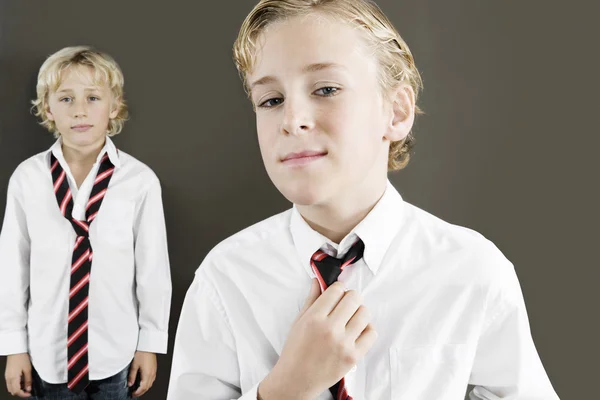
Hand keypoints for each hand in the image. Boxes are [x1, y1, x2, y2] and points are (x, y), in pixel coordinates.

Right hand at [4, 353, 31, 397]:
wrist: (16, 350)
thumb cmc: (22, 358)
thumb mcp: (28, 369)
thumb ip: (28, 380)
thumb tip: (28, 389)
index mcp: (13, 378)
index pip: (17, 391)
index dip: (23, 394)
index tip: (29, 394)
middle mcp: (8, 378)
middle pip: (13, 391)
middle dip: (20, 393)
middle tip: (28, 391)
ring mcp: (7, 376)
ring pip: (10, 388)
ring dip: (17, 389)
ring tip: (25, 385)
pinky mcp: (7, 374)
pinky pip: (9, 383)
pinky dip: (15, 385)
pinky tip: (21, 381)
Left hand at [128, 351, 156, 396]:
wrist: (148, 345)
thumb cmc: (142, 353)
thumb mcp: (134, 365)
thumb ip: (132, 376)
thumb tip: (130, 383)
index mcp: (147, 374)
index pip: (143, 387)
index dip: (137, 393)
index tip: (133, 394)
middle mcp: (152, 373)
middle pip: (147, 387)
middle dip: (141, 392)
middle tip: (135, 394)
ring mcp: (154, 371)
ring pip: (150, 383)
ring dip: (145, 388)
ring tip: (139, 389)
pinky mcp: (154, 368)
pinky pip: (152, 379)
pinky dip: (148, 383)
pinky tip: (144, 381)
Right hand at [258, 279, 376, 399]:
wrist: (296, 379)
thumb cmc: (295, 350)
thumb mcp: (299, 321)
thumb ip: (311, 299)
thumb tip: (318, 281)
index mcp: (314, 318)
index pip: (336, 289)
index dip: (338, 288)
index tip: (337, 293)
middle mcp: (330, 329)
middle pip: (354, 298)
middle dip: (350, 297)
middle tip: (346, 304)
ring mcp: (343, 343)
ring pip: (365, 313)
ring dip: (359, 312)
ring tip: (351, 318)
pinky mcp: (353, 356)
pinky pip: (371, 333)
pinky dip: (367, 329)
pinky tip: (357, 331)